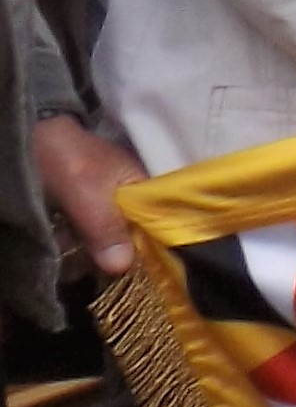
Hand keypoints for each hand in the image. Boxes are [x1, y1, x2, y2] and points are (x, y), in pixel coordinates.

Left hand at [30, 113, 143, 273]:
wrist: (28, 138)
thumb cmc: (66, 158)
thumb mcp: (85, 192)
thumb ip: (104, 227)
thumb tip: (123, 267)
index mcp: (142, 188)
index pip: (156, 224)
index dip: (147, 247)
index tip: (129, 267)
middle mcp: (127, 201)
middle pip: (128, 239)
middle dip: (106, 254)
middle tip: (84, 259)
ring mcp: (103, 209)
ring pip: (103, 244)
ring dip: (84, 253)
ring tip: (66, 247)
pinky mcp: (82, 217)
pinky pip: (84, 241)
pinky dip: (72, 248)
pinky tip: (59, 244)